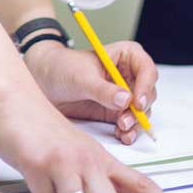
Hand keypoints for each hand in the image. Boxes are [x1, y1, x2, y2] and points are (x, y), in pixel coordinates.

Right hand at [0, 86, 186, 192]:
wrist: (16, 101)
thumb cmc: (48, 132)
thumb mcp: (83, 150)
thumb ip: (104, 177)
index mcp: (102, 157)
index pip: (141, 184)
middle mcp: (89, 160)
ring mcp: (64, 163)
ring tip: (55, 185)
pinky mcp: (39, 166)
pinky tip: (38, 178)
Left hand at [24, 38, 158, 144]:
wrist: (44, 82)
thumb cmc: (62, 68)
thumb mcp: (81, 78)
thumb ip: (103, 90)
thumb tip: (125, 99)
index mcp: (125, 56)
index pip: (146, 69)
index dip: (146, 86)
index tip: (137, 102)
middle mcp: (129, 75)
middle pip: (148, 93)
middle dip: (140, 109)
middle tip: (125, 120)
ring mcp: (124, 94)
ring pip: (142, 111)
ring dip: (136, 123)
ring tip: (122, 130)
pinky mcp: (116, 111)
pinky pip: (130, 123)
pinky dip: (129, 131)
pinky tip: (122, 135)